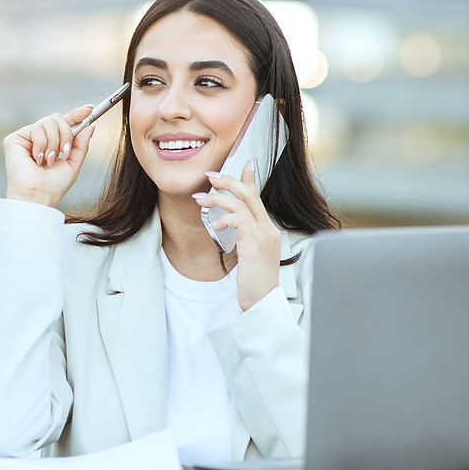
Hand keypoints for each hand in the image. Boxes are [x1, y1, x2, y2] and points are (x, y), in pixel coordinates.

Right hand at [3, 105, 95, 207]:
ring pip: (48, 122)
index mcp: (51, 144)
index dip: (76, 114)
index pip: (63, 123)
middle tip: (64, 152)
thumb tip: (90, 126)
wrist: (37, 196)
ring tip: (49, 160)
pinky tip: (37, 159)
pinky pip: (36, 129)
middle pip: (56, 118)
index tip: (90, 109)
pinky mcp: (14, 139)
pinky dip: (42, 145)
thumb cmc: (52, 186)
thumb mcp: (73, 164)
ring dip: (54, 143)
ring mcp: (26, 138)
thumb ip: (81, 145)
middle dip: (66, 133)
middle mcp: (37, 139)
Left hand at [192, 162, 280, 310]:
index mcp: (268, 231)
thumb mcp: (248, 256)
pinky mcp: (254, 245)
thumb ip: (243, 239)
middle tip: (209, 176)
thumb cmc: (253, 284)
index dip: (249, 179)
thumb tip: (229, 225)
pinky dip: (223, 218)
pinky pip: (238, 220)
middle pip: (249, 194)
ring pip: (241, 203)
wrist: (262, 304)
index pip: (258, 198)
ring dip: (218, 197)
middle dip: (228, 180)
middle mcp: (268, 230)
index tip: (242, 165)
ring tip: (200, 199)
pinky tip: (213, 226)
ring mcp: (264, 236)